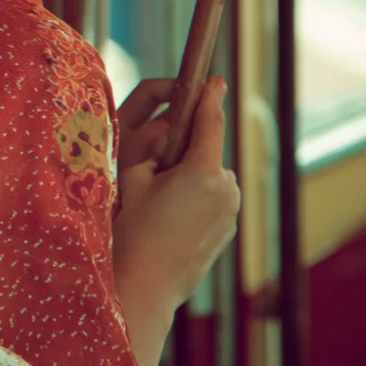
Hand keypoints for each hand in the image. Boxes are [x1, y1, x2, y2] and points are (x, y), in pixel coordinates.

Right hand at [112, 76, 239, 311]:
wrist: (147, 285)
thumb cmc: (135, 229)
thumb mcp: (134, 177)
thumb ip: (155, 146)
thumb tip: (168, 130)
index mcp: (203, 171)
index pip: (210, 122)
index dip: (210, 97)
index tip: (214, 79)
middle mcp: (226, 190)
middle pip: (208, 153)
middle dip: (187, 153)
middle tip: (157, 171)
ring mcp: (231, 213)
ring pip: (212, 179)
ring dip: (194, 179)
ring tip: (163, 204)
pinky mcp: (229, 231)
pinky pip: (215, 202)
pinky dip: (199, 202)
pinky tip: (173, 223)